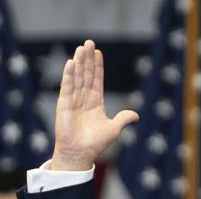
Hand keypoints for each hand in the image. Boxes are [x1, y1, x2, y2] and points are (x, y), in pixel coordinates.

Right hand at [50, 40, 138, 170]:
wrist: (80, 154)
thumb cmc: (95, 144)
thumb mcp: (113, 129)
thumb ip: (123, 119)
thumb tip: (136, 115)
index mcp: (95, 102)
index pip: (97, 80)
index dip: (98, 66)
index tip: (98, 52)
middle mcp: (84, 99)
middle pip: (86, 74)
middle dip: (88, 59)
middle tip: (89, 42)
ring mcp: (73, 100)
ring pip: (77, 77)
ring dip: (79, 62)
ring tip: (81, 48)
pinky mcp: (64, 104)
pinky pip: (67, 86)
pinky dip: (69, 75)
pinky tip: (71, 63)